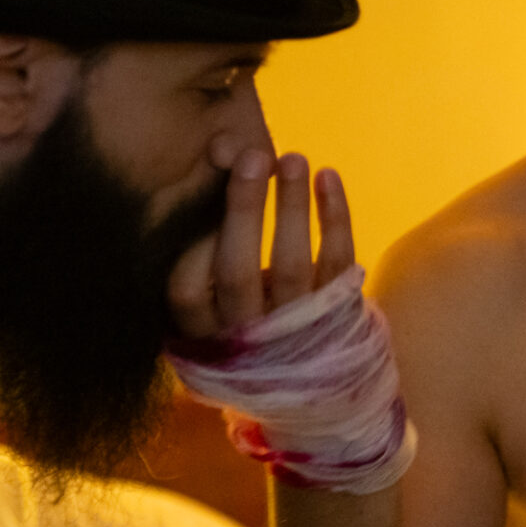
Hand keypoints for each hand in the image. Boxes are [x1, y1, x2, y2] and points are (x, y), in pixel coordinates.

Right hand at [167, 150, 356, 339]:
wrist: (310, 381)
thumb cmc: (243, 317)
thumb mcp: (212, 294)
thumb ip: (206, 230)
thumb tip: (222, 145)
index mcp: (202, 332)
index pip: (187, 289)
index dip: (194, 240)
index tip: (205, 190)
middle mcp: (245, 335)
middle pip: (238, 272)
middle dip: (245, 210)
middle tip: (253, 157)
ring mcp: (295, 329)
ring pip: (292, 265)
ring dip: (292, 207)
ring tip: (293, 158)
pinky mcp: (338, 314)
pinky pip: (338, 262)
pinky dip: (336, 217)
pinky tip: (328, 176)